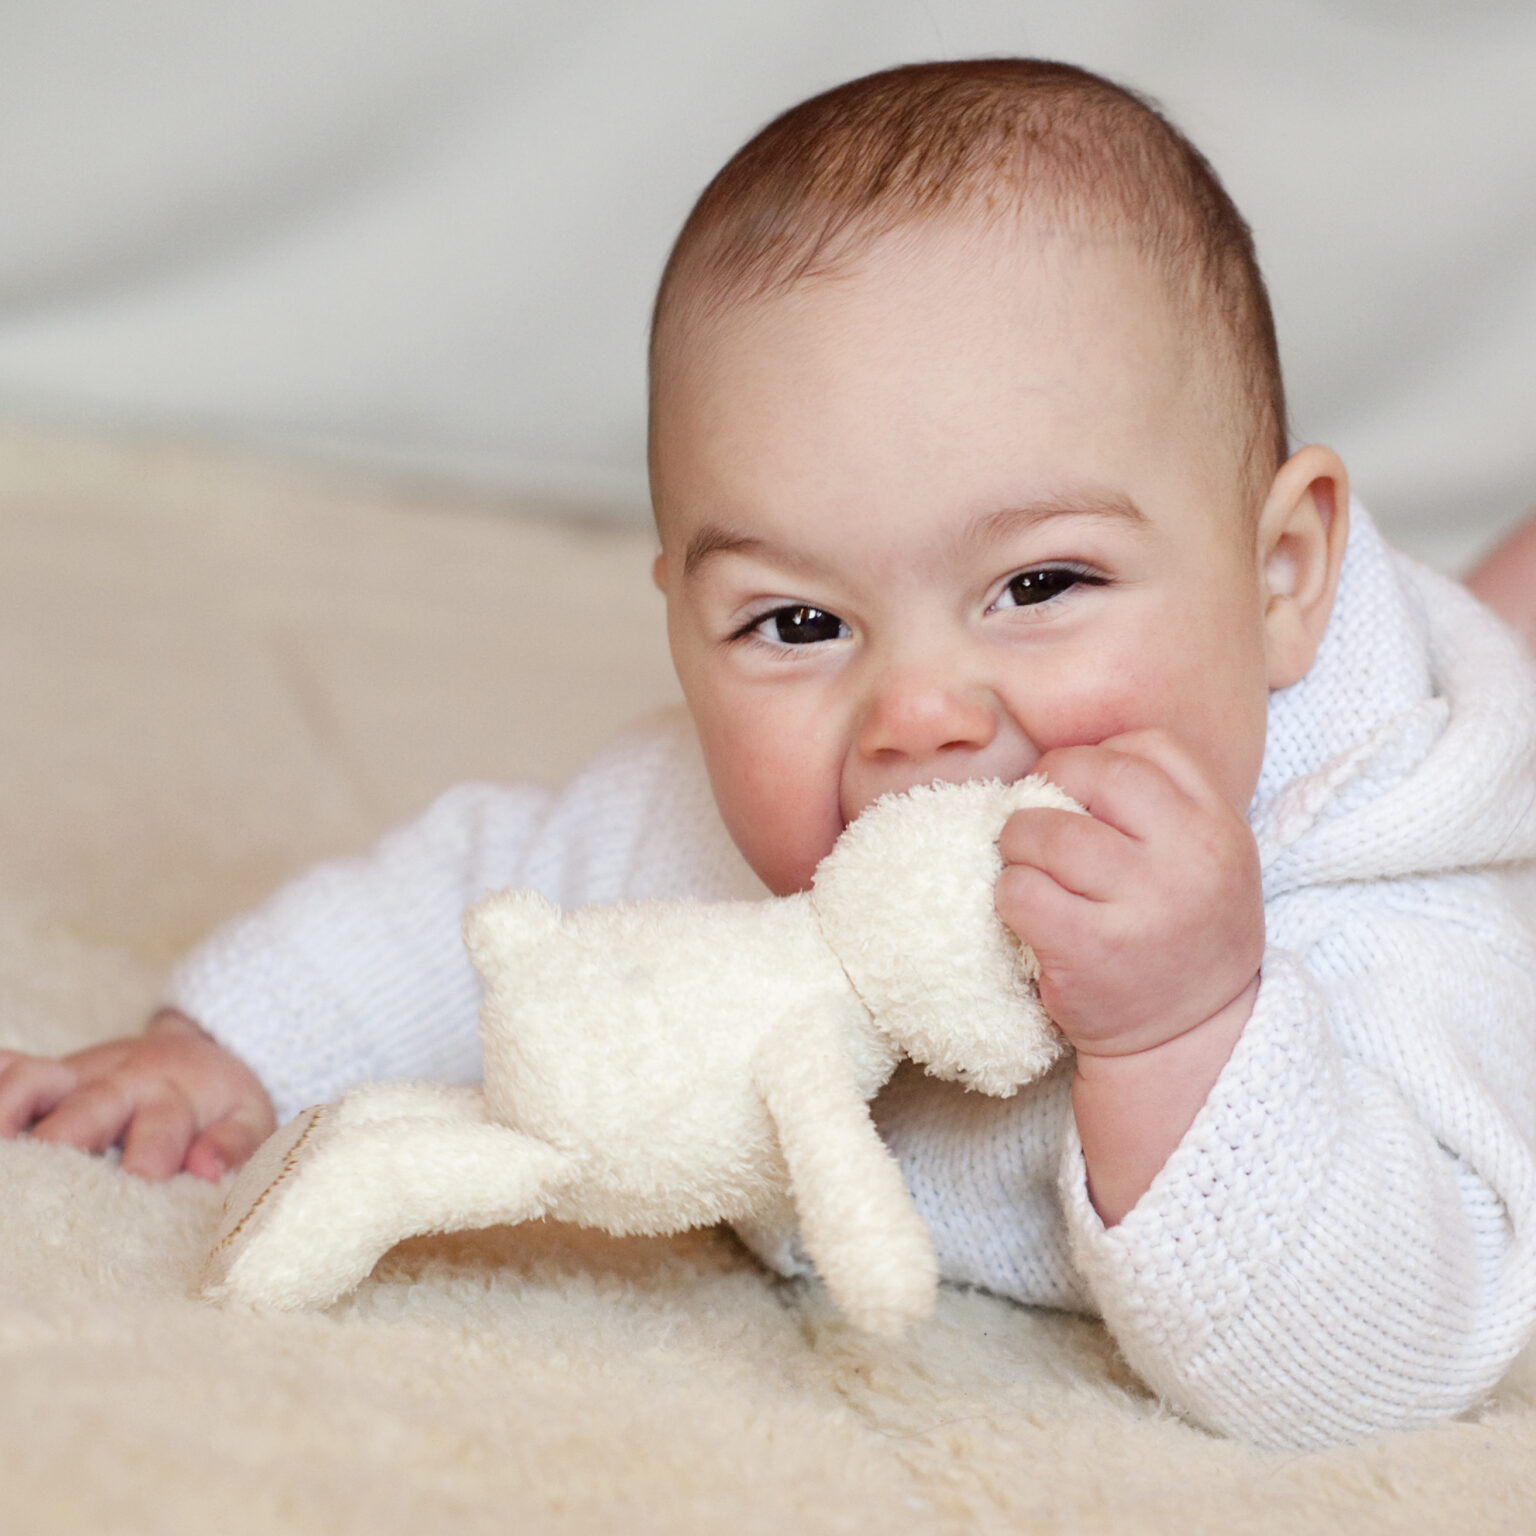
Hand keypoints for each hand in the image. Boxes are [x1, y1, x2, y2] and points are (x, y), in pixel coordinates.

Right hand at [0, 1010, 275, 1180]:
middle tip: (44, 1187)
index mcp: (177, 1098)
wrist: (202, 1049)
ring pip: (35, 1080)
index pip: (161, 1130)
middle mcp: (123, 1083)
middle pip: (89, 1108)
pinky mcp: (50, 1075)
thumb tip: (204, 1171)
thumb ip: (234, 1147)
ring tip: (0, 1153)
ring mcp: (80, 1076)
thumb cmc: (222, 1106)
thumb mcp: (249, 1121)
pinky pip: (12, 1067)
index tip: (139, 1183)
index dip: (149, 1160)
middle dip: (66, 1142)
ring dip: (9, 1111)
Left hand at [995, 729, 1263, 1058]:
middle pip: (1095, 774)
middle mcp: (1187, 860)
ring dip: (1017, 843)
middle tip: (1036, 821)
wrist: (1190, 1042)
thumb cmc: (1182, 938)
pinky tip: (1026, 913)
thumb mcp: (1207, 862)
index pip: (1150, 748)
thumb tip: (1071, 763)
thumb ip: (1161, 808)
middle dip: (1048, 785)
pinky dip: (1008, 896)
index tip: (1077, 791)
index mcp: (1219, 828)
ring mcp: (1140, 906)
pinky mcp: (1090, 950)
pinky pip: (1021, 892)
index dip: (1097, 758)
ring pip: (1047, 833)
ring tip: (1025, 867)